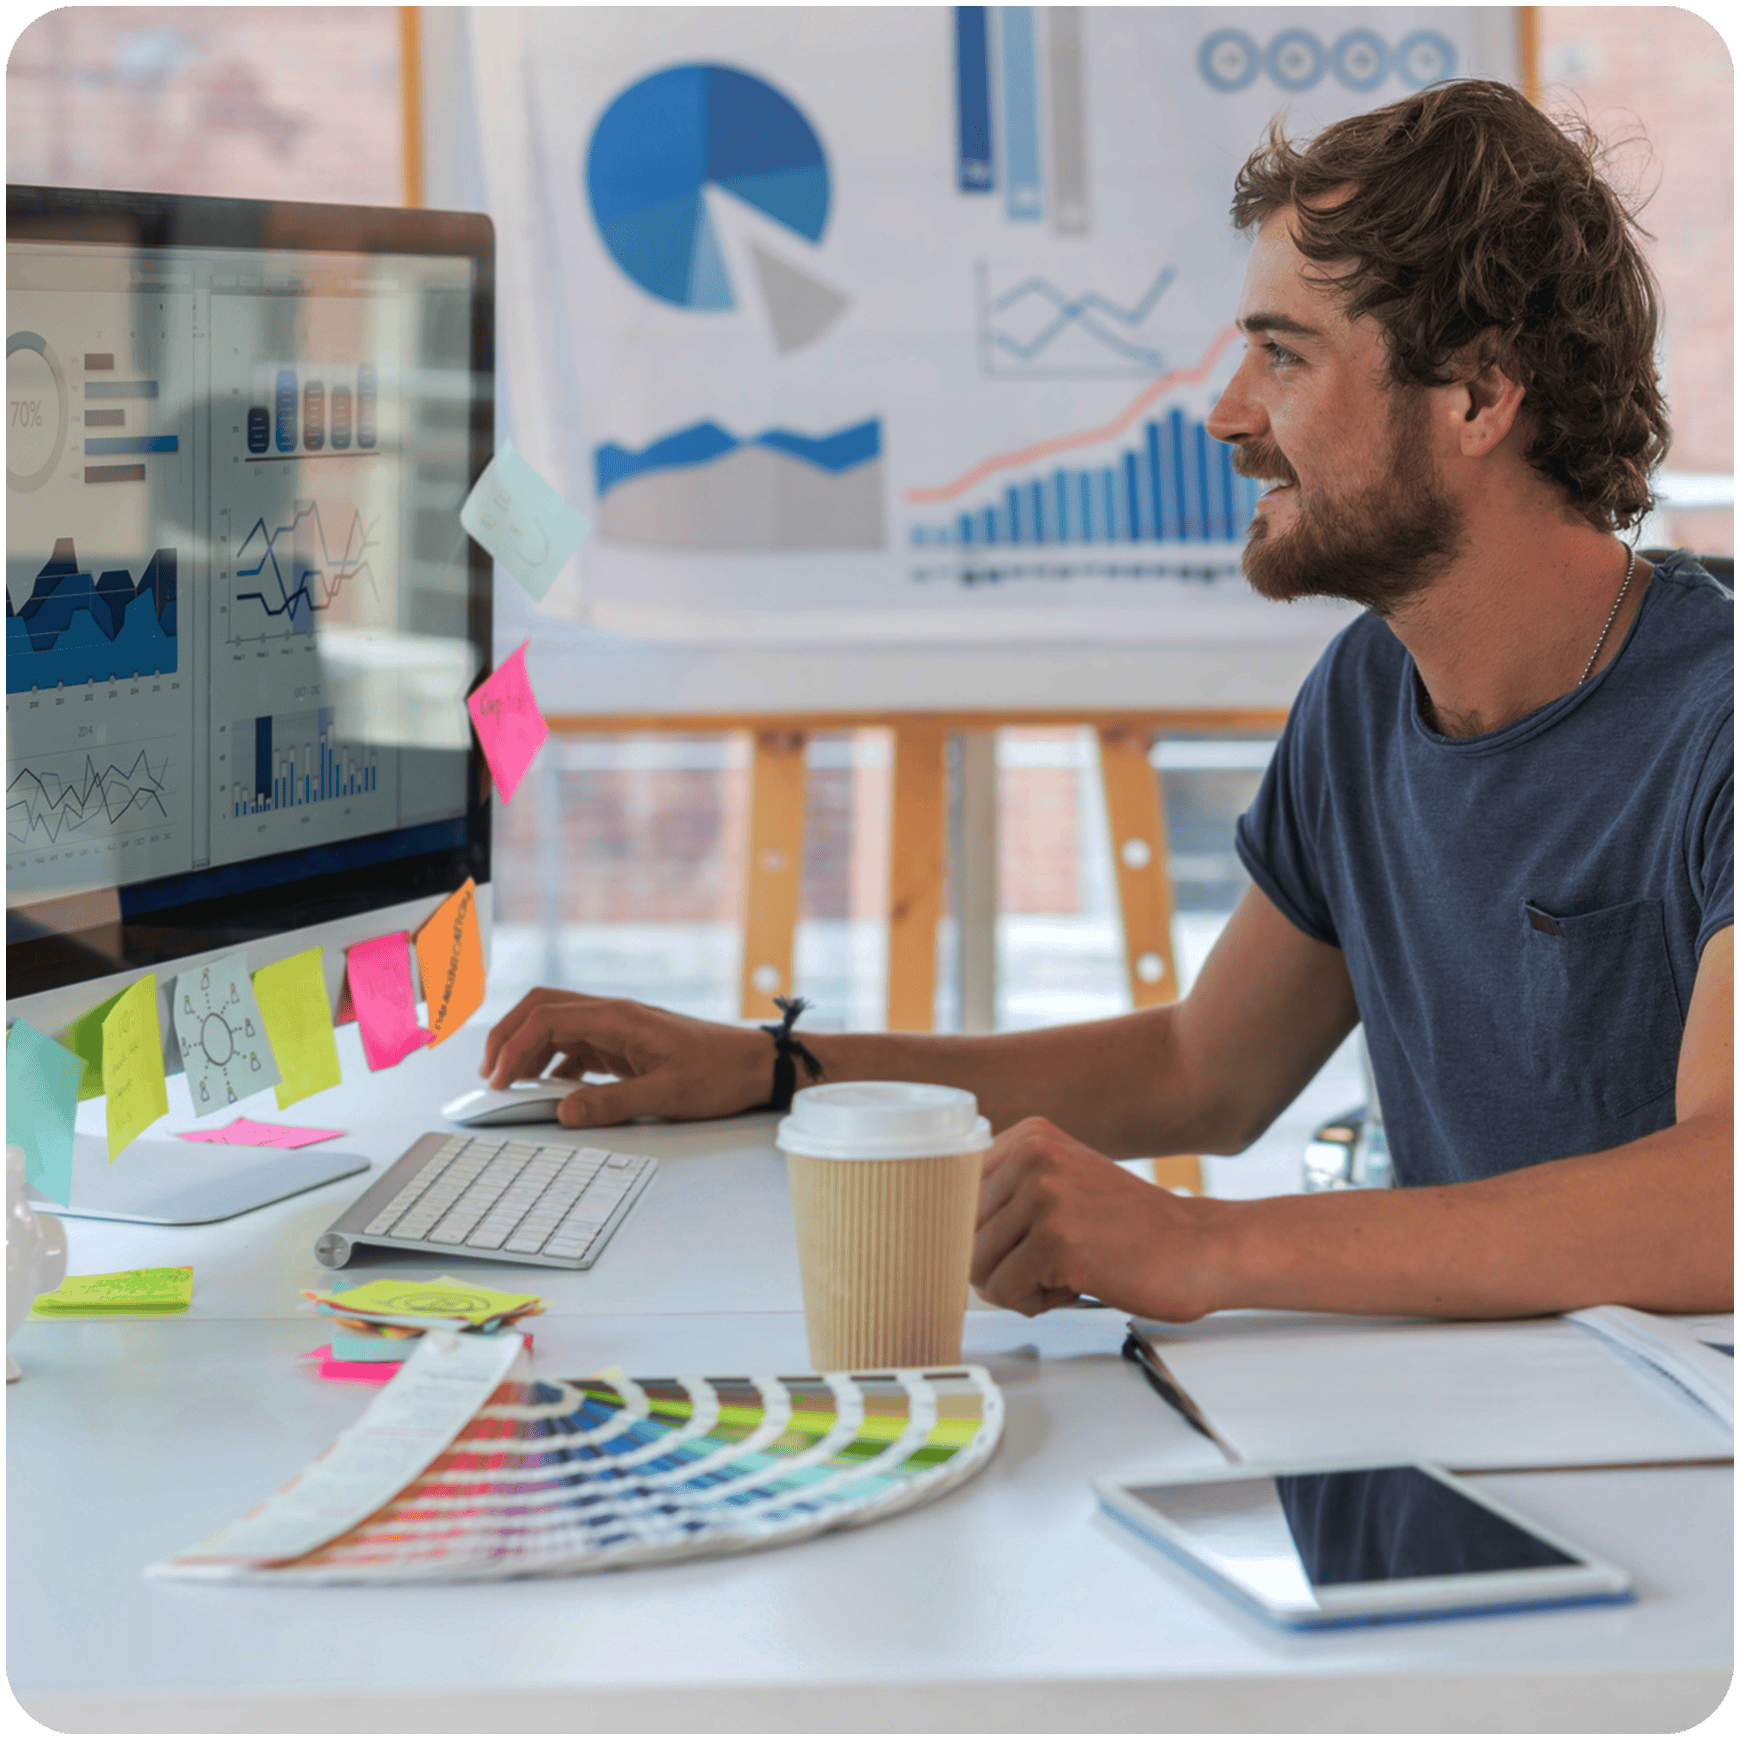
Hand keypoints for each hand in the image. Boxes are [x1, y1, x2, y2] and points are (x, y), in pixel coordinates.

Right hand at [479, 988, 771, 1128]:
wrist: (756, 1065)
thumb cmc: (720, 1073)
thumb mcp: (667, 1096)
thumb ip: (613, 1104)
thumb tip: (563, 1113)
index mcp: (619, 1017)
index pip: (547, 1018)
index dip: (513, 1047)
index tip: (499, 1081)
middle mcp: (614, 1015)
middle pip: (543, 1009)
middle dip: (508, 1036)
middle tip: (489, 1075)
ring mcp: (619, 1028)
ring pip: (557, 1026)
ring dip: (529, 1049)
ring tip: (510, 1084)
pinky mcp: (626, 1045)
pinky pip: (578, 1047)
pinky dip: (554, 1064)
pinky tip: (550, 1090)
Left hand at [971, 1117, 1224, 1321]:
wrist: (1199, 1248)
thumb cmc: (1131, 1228)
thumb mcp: (1063, 1181)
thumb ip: (1007, 1191)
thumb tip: (940, 1228)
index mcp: (1029, 1137)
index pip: (955, 1192)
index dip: (977, 1231)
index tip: (1004, 1244)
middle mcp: (1032, 1156)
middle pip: (961, 1232)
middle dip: (1000, 1262)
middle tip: (1048, 1262)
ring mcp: (1043, 1196)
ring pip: (976, 1266)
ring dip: (1016, 1285)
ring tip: (1063, 1271)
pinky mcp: (1055, 1241)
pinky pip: (1003, 1292)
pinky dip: (1034, 1303)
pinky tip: (1074, 1284)